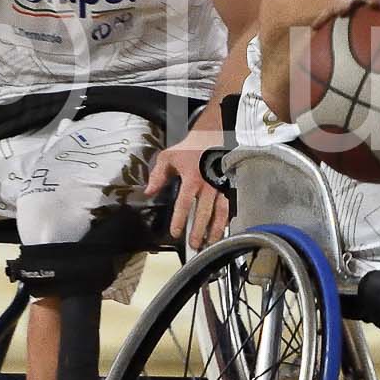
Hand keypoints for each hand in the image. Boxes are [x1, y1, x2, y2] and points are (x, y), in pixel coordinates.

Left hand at [146, 130, 228, 250]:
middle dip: (199, 230)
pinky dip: (227, 219)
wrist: (211, 136)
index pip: (184, 203)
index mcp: (192, 178)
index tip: (175, 232)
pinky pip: (229, 205)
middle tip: (194, 244)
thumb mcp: (168, 157)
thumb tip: (149, 192)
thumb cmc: (189, 148)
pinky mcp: (228, 186)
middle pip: (204, 212)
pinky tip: (223, 229)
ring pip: (220, 211)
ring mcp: (220, 186)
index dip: (179, 219)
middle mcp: (208, 184)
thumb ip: (157, 175)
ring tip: (210, 241)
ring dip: (216, 228)